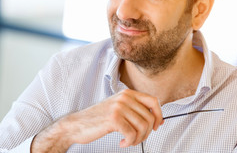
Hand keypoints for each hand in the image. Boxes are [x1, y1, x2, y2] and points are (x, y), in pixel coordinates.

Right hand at [31, 89, 162, 151]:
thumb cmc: (98, 118)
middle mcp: (125, 97)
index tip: (156, 126)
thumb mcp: (118, 108)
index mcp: (128, 93)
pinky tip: (121, 143)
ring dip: (138, 139)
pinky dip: (129, 142)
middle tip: (136, 138)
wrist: (77, 124)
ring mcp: (119, 107)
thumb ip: (134, 109)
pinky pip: (132, 134)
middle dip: (146, 133)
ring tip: (128, 141)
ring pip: (143, 127)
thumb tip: (157, 119)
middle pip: (150, 117)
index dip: (159, 115)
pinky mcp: (114, 119)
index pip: (154, 101)